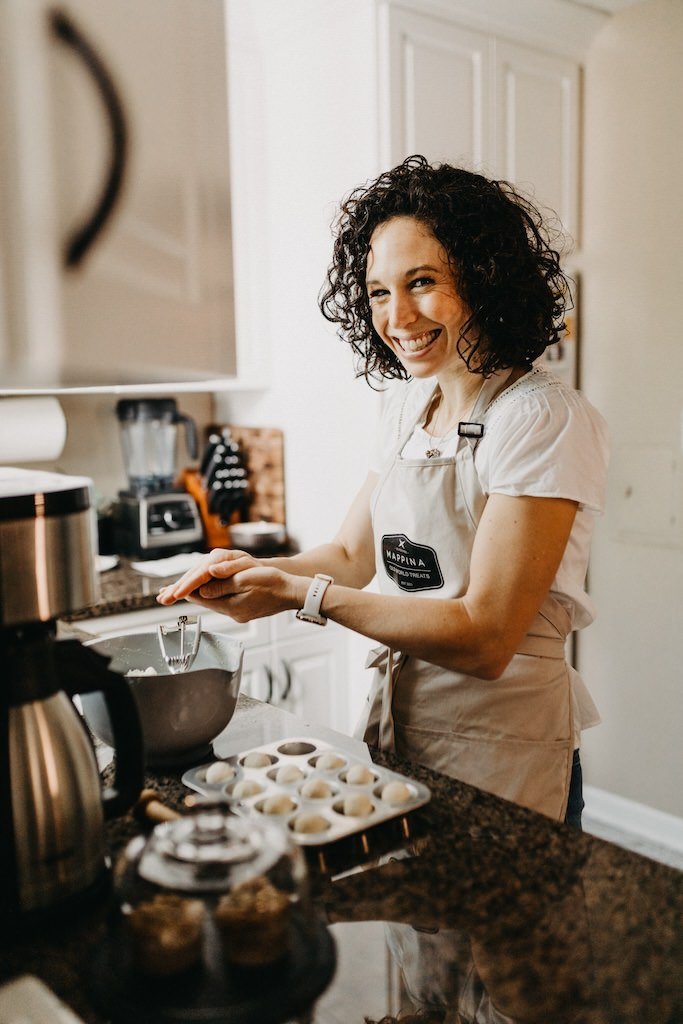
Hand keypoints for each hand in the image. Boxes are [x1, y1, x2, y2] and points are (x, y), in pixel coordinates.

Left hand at [157, 548, 305, 621]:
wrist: (295, 593)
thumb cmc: (275, 583)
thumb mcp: (248, 579)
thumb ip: (224, 584)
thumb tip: (203, 588)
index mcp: (232, 606)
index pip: (201, 599)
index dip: (185, 592)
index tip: (169, 590)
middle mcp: (234, 613)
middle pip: (203, 602)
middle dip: (186, 595)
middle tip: (166, 593)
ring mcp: (239, 613)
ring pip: (211, 602)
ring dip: (197, 595)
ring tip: (180, 590)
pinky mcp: (244, 610)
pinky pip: (222, 603)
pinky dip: (210, 596)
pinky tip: (205, 591)